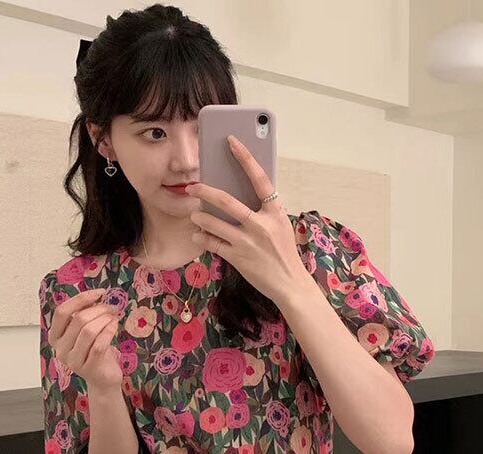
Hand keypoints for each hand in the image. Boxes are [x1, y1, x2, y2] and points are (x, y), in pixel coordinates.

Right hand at [48, 288, 122, 391]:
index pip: (62, 312)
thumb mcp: (85, 332)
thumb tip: (95, 296)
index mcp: (55, 336)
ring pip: (89, 331)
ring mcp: (73, 360)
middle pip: (78, 320)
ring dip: (104, 320)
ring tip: (113, 318)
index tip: (99, 292)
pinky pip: (99, 345)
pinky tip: (114, 326)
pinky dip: (109, 331)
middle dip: (98, 310)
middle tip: (111, 308)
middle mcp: (60, 349)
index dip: (80, 299)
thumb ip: (83, 315)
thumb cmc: (94, 351)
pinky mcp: (88, 368)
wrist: (103, 379)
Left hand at [184, 135, 309, 306]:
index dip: (245, 158)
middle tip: (192, 187)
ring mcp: (248, 242)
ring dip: (200, 217)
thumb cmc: (284, 253)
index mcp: (275, 211)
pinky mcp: (238, 258)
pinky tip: (198, 234)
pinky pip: (214, 244)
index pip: (259, 178)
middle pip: (227, 201)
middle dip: (205, 191)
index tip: (231, 141)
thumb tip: (240, 195)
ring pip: (215, 224)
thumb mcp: (280, 225)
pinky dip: (203, 238)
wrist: (290, 283)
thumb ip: (264, 210)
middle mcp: (261, 224)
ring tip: (194, 214)